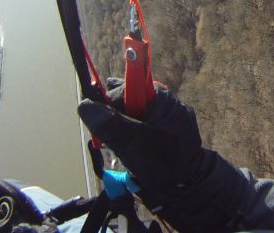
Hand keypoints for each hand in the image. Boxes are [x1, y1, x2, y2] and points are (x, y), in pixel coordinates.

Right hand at [78, 81, 248, 231]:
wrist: (188, 186)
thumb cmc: (162, 163)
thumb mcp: (132, 144)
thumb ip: (110, 123)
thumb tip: (85, 104)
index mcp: (161, 99)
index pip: (125, 88)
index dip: (108, 103)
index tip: (101, 124)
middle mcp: (166, 101)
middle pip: (129, 97)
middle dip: (114, 114)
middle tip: (107, 136)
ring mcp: (168, 115)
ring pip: (134, 111)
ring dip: (121, 125)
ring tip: (119, 145)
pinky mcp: (168, 128)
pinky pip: (143, 122)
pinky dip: (132, 133)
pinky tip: (129, 147)